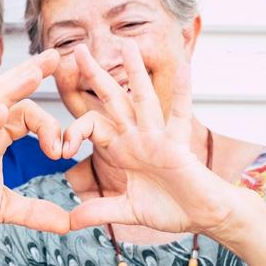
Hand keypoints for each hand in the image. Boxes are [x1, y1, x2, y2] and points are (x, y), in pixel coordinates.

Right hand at [0, 50, 69, 249]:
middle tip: (56, 55)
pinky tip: (1, 111)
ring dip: (13, 88)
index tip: (63, 150)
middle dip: (31, 73)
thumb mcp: (3, 208)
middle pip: (7, 95)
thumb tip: (67, 223)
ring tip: (35, 73)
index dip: (48, 124)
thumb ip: (35, 211)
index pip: (24, 114)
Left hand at [65, 42, 239, 235]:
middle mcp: (138, 137)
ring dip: (135, 72)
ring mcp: (158, 138)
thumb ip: (100, 211)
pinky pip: (180, 116)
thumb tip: (70, 221)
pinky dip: (183, 93)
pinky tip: (184, 69)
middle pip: (112, 100)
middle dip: (95, 75)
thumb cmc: (172, 208)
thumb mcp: (128, 210)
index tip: (61, 150)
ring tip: (126, 44)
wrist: (204, 217)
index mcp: (124, 149)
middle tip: (77, 50)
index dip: (74, 132)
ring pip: (143, 99)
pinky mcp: (178, 146)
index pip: (92, 126)